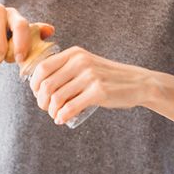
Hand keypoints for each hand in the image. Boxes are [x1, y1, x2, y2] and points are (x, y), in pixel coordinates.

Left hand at [28, 46, 151, 125]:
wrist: (138, 83)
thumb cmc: (109, 77)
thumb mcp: (87, 64)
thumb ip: (67, 68)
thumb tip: (40, 86)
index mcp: (75, 54)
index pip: (43, 68)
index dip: (34, 84)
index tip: (38, 94)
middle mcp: (81, 62)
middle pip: (47, 84)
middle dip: (41, 100)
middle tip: (46, 108)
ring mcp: (90, 76)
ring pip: (57, 98)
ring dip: (52, 111)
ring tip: (55, 115)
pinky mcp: (99, 92)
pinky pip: (70, 107)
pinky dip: (62, 116)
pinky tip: (62, 119)